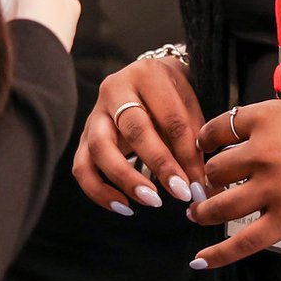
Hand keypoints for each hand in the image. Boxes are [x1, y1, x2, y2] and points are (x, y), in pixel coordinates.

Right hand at [71, 54, 206, 215]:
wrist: (145, 81)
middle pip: (134, 128)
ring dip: (125, 179)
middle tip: (180, 192)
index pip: (170, 118)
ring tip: (151, 200)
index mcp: (147, 75)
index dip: (187, 154)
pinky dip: (98, 190)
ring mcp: (95, 113)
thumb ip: (193, 143)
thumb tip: (199, 186)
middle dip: (159, 164)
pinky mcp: (83, 136)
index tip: (198, 184)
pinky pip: (82, 166)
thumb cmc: (171, 97)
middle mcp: (115, 89)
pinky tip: (123, 206)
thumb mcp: (188, 108)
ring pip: (100, 147)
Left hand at [185, 101, 280, 269]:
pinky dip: (217, 254)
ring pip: (220, 203)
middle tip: (207, 187)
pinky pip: (242, 242)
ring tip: (197, 214)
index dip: (206, 142)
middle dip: (208, 179)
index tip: (203, 149)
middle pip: (215, 168)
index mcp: (267, 119)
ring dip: (204, 211)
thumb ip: (271, 127)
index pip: (219, 128)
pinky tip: (200, 260)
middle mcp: (263, 151)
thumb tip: (244, 144)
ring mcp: (272, 188)